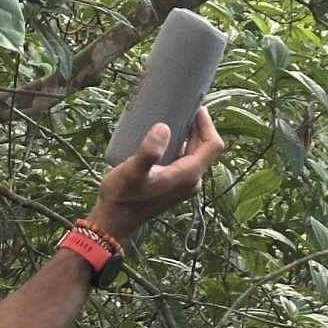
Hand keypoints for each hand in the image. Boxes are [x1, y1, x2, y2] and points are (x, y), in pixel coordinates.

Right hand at [86, 106, 224, 244]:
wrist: (114, 220)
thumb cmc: (123, 197)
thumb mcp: (133, 171)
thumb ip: (149, 152)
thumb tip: (163, 128)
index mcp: (189, 175)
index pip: (213, 145)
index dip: (207, 124)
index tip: (195, 107)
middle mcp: (192, 181)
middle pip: (205, 148)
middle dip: (197, 127)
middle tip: (181, 107)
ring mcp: (184, 185)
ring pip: (195, 154)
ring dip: (188, 135)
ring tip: (172, 117)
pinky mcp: (174, 186)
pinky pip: (184, 161)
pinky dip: (180, 146)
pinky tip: (164, 137)